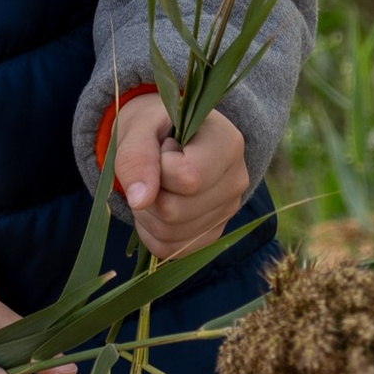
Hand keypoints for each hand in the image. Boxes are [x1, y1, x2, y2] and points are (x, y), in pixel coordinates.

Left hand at [110, 97, 249, 259]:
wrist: (166, 135)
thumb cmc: (154, 125)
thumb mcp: (139, 127)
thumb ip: (136, 156)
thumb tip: (140, 200)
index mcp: (228, 144)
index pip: (187, 178)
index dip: (159, 167)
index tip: (163, 147)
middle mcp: (236, 181)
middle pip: (174, 211)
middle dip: (148, 193)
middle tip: (153, 169)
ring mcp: (227, 211)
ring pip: (169, 234)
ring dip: (146, 212)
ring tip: (155, 184)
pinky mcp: (212, 233)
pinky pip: (170, 248)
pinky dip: (150, 230)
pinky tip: (156, 204)